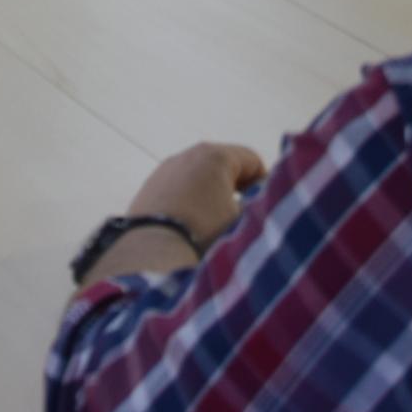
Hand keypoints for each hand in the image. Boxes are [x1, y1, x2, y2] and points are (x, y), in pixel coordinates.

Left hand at [129, 143, 267, 243]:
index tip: (262, 209)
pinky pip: (177, 193)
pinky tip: (190, 230)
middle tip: (243, 219)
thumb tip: (261, 207)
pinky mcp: (147, 191)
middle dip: (237, 190)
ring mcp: (163, 172)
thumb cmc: (205, 235)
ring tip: (215, 228)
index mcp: (215, 156)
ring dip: (211, 199)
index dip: (264, 185)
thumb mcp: (244, 222)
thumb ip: (259, 208)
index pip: (252, 160)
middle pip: (224, 167)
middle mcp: (187, 156)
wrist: (153, 256)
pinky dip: (188, 206)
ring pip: (198, 180)